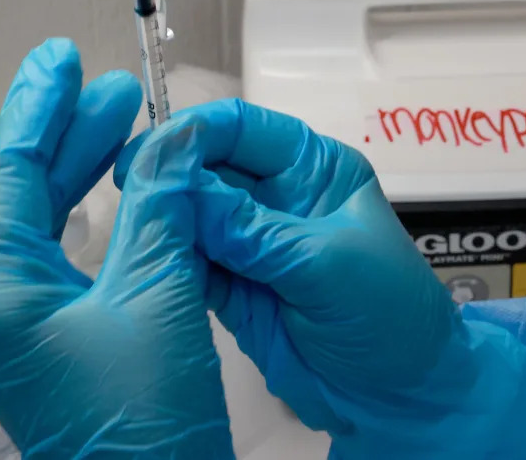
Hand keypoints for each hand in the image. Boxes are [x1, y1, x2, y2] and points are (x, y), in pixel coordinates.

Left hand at [0, 39, 233, 458]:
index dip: (40, 107)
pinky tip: (138, 200)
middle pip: (30, 196)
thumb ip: (161, 210)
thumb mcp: (157, 298)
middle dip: (72, 136)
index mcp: (4, 294)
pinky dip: (111, 223)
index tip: (61, 58)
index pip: (13, 173)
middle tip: (111, 88)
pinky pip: (80, 264)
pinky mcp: (69, 347)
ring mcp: (33, 332)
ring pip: (55, 229)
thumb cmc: (146, 425)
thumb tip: (171, 147)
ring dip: (92, 177)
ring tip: (128, 128)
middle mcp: (4, 311)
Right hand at [116, 100, 525, 458]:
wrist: (397, 396)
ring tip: (132, 224)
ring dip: (163, 218)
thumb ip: (252, 229)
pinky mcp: (232, 286)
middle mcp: (277, 197)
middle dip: (171, 174)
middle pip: (209, 168)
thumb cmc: (387, 314)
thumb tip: (180, 185)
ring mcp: (251, 243)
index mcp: (312, 169)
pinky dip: (167, 260)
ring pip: (192, 215)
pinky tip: (145, 259)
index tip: (153, 151)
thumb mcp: (326, 263)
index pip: (244, 129)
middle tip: (128, 188)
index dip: (197, 132)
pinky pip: (188, 262)